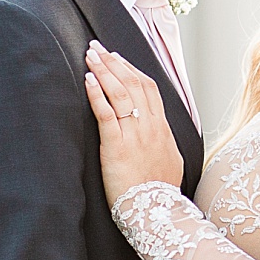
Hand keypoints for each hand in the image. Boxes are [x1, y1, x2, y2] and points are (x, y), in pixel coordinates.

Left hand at [84, 42, 183, 202]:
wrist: (156, 212)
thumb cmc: (161, 192)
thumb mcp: (171, 161)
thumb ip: (164, 143)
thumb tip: (161, 135)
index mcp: (162, 128)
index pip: (148, 88)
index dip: (132, 69)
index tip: (117, 57)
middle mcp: (150, 126)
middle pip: (133, 83)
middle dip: (114, 62)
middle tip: (98, 47)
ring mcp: (135, 134)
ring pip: (120, 93)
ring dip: (104, 70)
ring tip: (91, 55)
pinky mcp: (117, 146)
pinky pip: (106, 113)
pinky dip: (97, 94)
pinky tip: (88, 80)